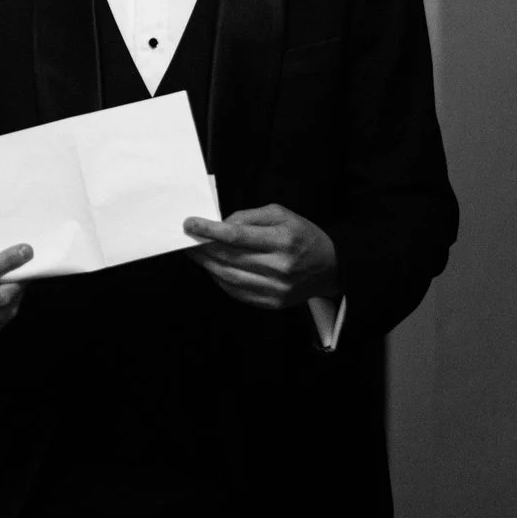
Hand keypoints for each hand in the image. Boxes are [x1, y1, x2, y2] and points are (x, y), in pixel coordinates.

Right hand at [0, 245, 34, 348]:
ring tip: (17, 279)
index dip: (6, 262)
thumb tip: (7, 265)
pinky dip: (11, 305)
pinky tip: (7, 294)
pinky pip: (4, 321)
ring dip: (17, 292)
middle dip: (18, 279)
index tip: (25, 251)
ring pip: (6, 310)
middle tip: (28, 266)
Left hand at [184, 203, 337, 310]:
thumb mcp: (281, 214)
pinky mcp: (273, 303)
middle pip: (230, 258)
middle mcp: (280, 267)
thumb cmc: (302, 235)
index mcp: (283, 240)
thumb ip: (248, 216)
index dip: (209, 230)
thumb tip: (221, 224)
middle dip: (203, 248)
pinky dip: (220, 280)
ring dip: (206, 265)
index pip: (237, 236)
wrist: (330, 266)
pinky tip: (212, 268)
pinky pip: (238, 292)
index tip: (189, 224)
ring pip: (230, 277)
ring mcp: (276, 288)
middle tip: (186, 239)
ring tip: (194, 253)